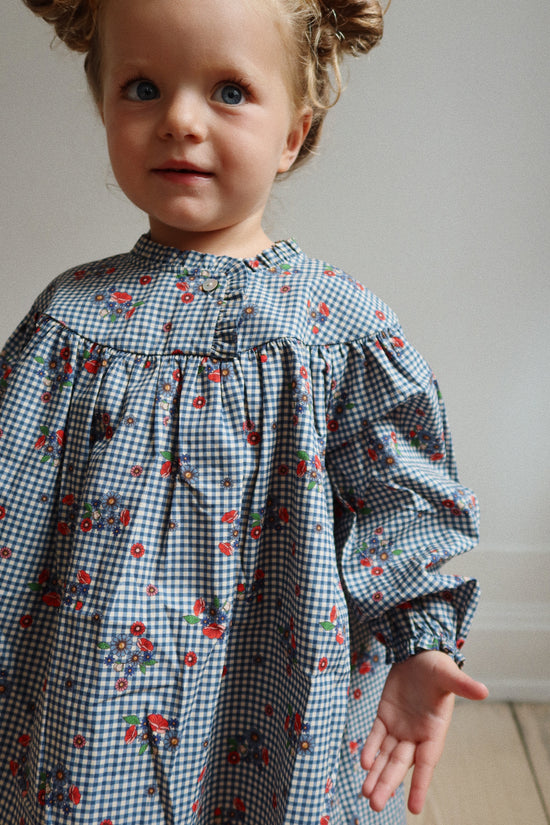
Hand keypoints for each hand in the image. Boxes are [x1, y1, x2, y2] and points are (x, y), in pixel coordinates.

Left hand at [360, 650, 487, 813]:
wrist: (417, 652)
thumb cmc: (436, 665)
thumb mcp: (448, 674)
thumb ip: (462, 684)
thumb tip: (483, 691)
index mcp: (434, 731)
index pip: (426, 764)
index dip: (419, 785)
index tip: (413, 809)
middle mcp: (416, 735)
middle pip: (400, 765)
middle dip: (387, 784)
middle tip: (374, 805)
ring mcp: (399, 727)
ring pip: (386, 756)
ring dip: (376, 774)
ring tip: (365, 794)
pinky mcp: (384, 716)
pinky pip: (375, 737)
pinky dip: (369, 749)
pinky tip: (363, 763)